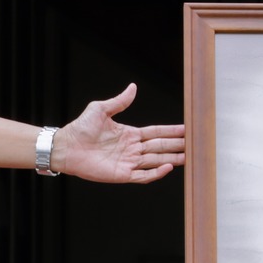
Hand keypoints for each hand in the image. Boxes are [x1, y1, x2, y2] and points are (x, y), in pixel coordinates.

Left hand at [53, 84, 184, 182]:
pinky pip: (143, 175)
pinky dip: (156, 173)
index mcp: (130, 134)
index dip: (171, 130)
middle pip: (160, 146)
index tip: (186, 129)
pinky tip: (169, 167)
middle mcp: (132, 148)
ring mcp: (128, 162)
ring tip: (189, 157)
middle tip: (195, 144)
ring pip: (156, 161)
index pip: (156, 132)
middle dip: (177, 145)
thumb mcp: (101, 109)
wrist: (66, 146)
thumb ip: (119, 101)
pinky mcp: (122, 175)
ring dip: (172, 159)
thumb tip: (133, 87)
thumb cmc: (80, 128)